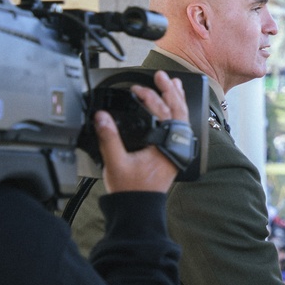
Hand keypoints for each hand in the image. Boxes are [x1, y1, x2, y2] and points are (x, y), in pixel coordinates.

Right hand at [100, 71, 188, 193]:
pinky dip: (176, 114)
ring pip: (183, 119)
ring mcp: (178, 149)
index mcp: (166, 145)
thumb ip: (108, 138)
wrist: (139, 208)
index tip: (137, 89)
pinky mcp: (174, 153)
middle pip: (179, 111)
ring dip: (177, 100)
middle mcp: (176, 146)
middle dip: (170, 91)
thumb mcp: (116, 162)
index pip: (163, 113)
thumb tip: (101, 117)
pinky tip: (172, 108)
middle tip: (162, 76)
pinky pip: (180, 128)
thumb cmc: (131, 189)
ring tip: (173, 84)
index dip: (151, 97)